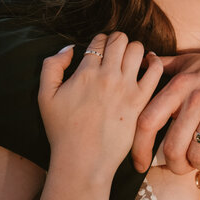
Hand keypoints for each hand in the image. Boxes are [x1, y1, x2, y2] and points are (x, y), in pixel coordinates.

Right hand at [38, 32, 162, 180]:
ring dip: (134, 49)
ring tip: (130, 59)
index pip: (100, 40)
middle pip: (120, 39)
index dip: (100, 40)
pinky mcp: (140, 101)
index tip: (100, 49)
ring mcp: (126, 88)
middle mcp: (108, 76)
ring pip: (137, 49)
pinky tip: (149, 64)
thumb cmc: (62, 131)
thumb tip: (70, 48)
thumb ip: (52, 66)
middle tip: (115, 52)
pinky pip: (155, 70)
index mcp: (85, 72)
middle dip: (117, 41)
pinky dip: (154, 61)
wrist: (83, 160)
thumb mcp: (44, 96)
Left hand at [130, 47, 199, 175]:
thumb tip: (143, 59)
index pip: (147, 121)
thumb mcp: (193, 61)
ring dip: (199, 165)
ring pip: (197, 156)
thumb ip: (166, 64)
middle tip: (181, 167)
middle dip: (174, 165)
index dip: (138, 148)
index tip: (138, 164)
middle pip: (172, 148)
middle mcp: (197, 97)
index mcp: (181, 84)